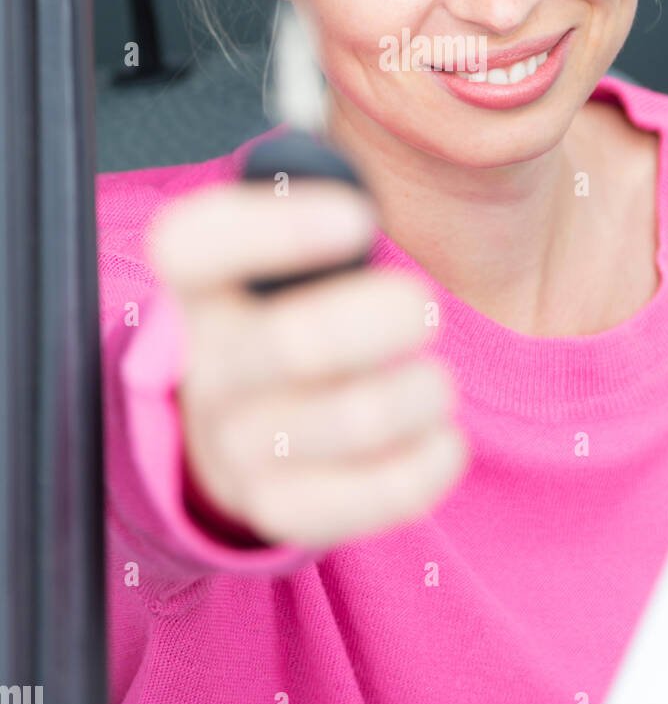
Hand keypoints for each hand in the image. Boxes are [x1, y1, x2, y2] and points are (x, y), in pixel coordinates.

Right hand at [148, 179, 467, 551]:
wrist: (238, 425)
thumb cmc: (284, 312)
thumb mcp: (281, 250)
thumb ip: (318, 205)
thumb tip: (358, 196)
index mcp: (199, 284)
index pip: (193, 246)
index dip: (277, 229)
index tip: (359, 219)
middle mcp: (207, 365)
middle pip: (296, 342)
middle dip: (389, 314)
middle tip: (419, 307)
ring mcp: (239, 444)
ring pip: (356, 417)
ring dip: (422, 389)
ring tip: (429, 378)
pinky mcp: (281, 507)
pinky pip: (376, 493)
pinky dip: (431, 459)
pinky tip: (437, 434)